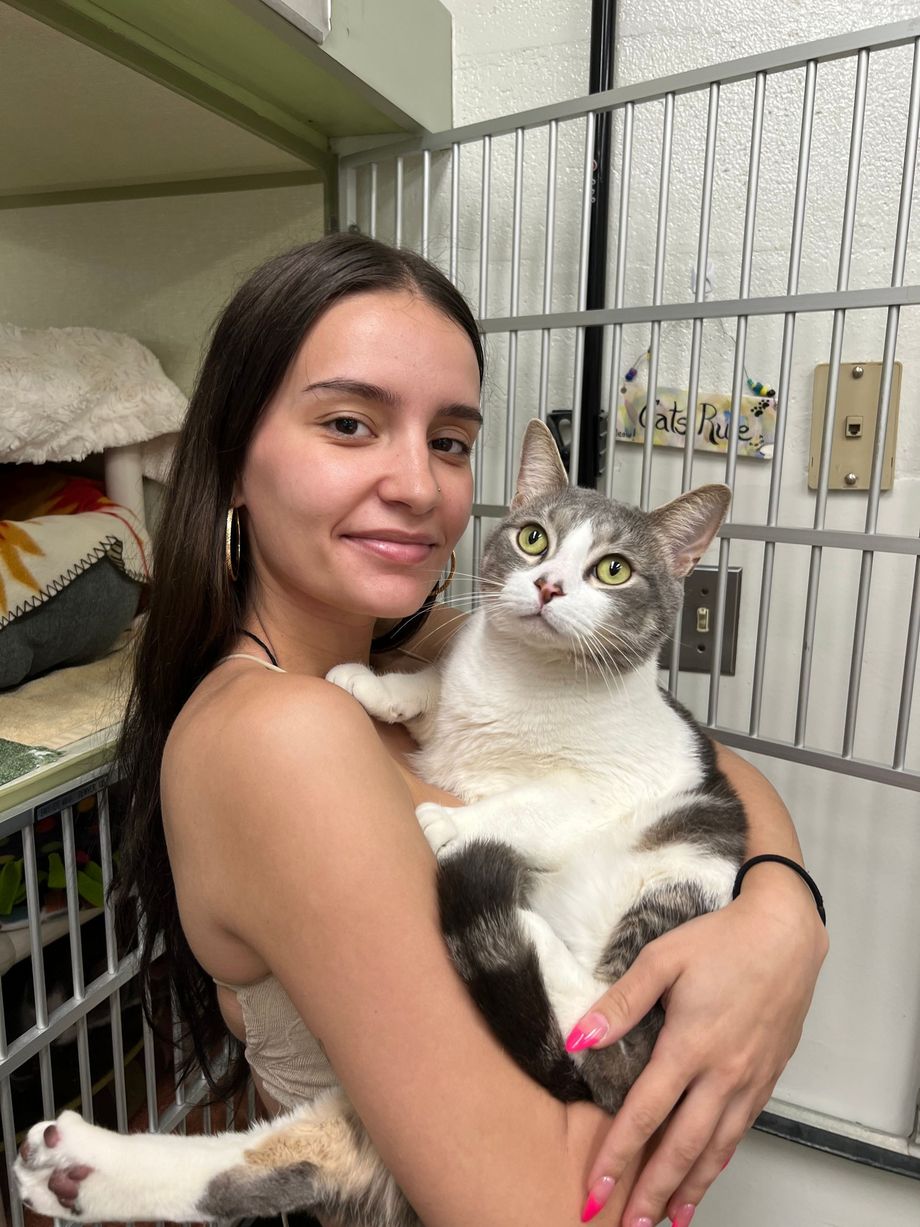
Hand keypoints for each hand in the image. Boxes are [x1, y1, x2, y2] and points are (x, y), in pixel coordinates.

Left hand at [572, 873, 827, 1225]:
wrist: (786, 934)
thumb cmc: (722, 940)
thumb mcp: (662, 958)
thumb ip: (622, 1002)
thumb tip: (579, 1038)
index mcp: (690, 1046)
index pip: (645, 1114)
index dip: (617, 1155)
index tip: (594, 1188)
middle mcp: (721, 1074)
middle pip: (681, 1147)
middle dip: (651, 1192)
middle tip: (626, 1226)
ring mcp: (748, 1080)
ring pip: (715, 1149)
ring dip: (688, 1188)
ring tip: (665, 1221)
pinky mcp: (766, 1078)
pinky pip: (739, 1132)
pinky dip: (719, 1162)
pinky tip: (706, 1176)